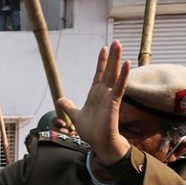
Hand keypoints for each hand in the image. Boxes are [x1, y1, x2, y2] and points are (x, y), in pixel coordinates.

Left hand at [55, 41, 130, 165]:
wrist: (98, 143)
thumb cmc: (91, 131)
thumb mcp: (76, 116)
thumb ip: (69, 106)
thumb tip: (60, 99)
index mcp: (95, 94)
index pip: (99, 74)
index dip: (101, 62)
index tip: (103, 49)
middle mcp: (103, 93)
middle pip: (108, 71)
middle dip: (111, 57)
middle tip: (115, 41)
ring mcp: (109, 97)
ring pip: (114, 75)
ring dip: (117, 61)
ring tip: (120, 46)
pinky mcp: (114, 102)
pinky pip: (119, 87)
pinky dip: (123, 76)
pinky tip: (126, 64)